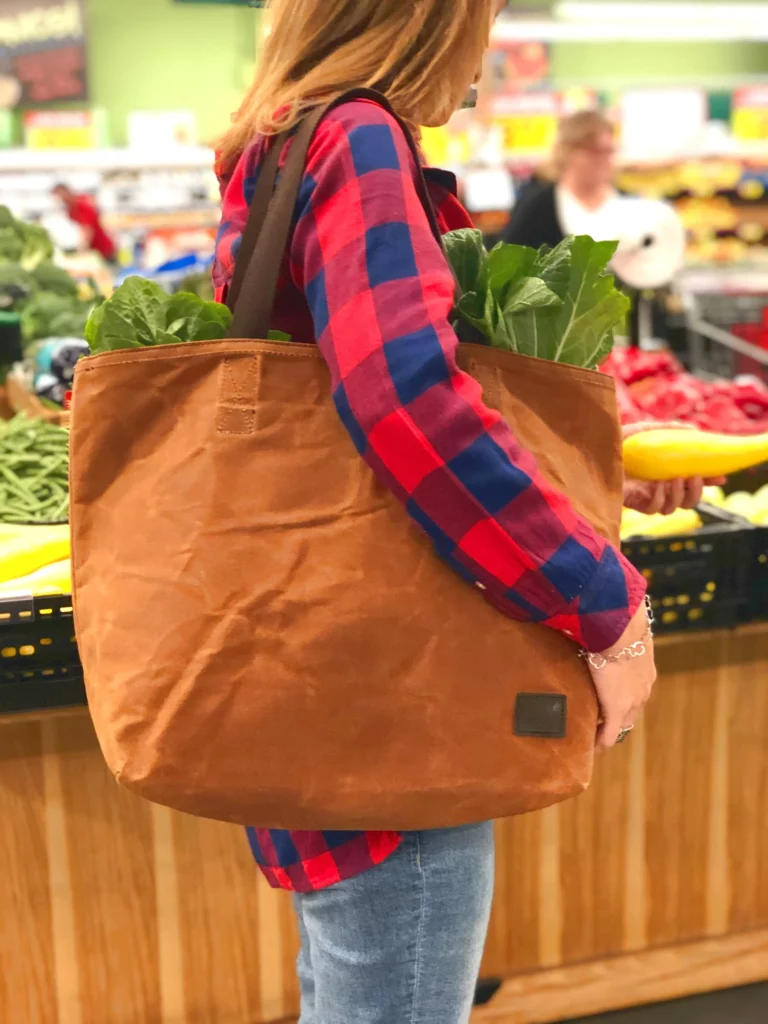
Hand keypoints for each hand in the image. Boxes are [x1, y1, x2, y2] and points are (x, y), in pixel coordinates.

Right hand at [588, 600, 656, 750]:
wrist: (621, 631)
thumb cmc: (618, 625)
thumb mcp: (619, 634)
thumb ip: (612, 634)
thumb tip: (599, 622)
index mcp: (645, 674)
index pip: (635, 695)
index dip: (623, 703)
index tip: (611, 708)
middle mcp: (642, 691)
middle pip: (631, 713)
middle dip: (618, 719)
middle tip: (601, 724)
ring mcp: (632, 702)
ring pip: (621, 723)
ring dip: (609, 728)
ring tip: (594, 732)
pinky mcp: (616, 709)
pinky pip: (609, 733)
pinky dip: (601, 741)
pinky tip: (592, 747)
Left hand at [622, 421, 724, 514]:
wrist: (591, 450)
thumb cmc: (615, 441)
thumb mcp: (645, 430)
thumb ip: (669, 430)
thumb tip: (694, 429)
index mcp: (665, 472)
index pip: (692, 481)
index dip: (709, 481)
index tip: (722, 477)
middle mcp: (657, 487)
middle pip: (688, 500)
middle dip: (698, 491)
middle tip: (695, 476)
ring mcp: (646, 496)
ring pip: (675, 507)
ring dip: (680, 494)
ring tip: (675, 478)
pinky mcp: (634, 503)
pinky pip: (655, 509)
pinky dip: (662, 498)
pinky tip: (659, 484)